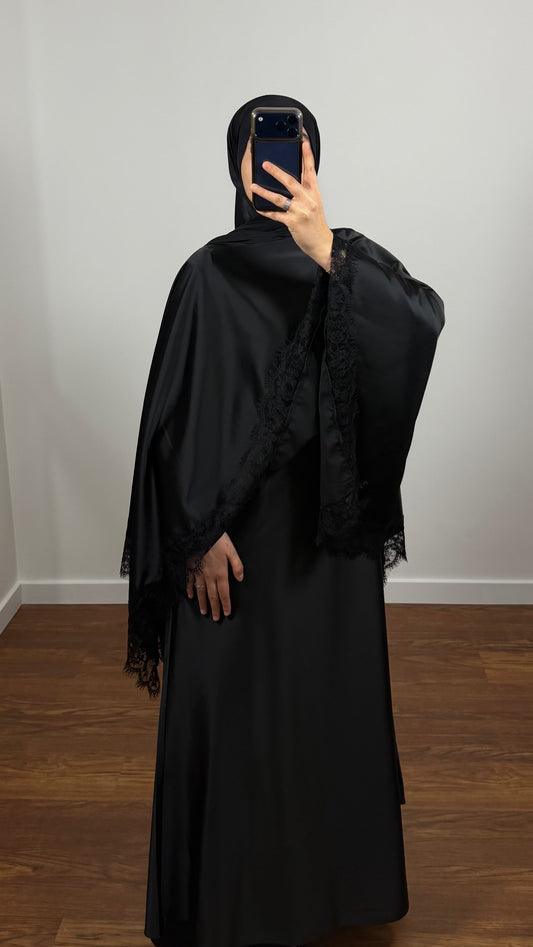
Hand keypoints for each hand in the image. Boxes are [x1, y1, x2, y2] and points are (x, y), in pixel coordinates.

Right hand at [186, 532, 243, 620]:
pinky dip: (190, 590)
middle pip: (212, 595)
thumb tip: (241, 578)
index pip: (224, 593)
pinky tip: (191, 596)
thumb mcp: (231, 550)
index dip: (226, 604)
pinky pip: (190, 582)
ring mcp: (198, 573)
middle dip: (215, 608)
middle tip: (216, 618)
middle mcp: (209, 576)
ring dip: (203, 603)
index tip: (226, 613)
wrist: (199, 532)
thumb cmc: (216, 540)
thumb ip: (237, 565)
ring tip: (204, 612)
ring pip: (201, 592)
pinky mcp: (191, 568)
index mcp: (220, 572)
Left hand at [250, 139, 332, 271]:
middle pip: (290, 181)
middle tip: (265, 163)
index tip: (302, 141)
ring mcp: (300, 210)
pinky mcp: (293, 222)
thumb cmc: (316, 223)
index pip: (310, 169)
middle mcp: (308, 199)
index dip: (307, 155)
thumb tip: (289, 180)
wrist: (322, 243)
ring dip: (264, 192)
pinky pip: (276, 215)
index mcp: (314, 192)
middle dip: (276, 171)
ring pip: (279, 198)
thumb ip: (304, 191)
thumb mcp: (315, 203)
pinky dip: (265, 211)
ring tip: (253, 186)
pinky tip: (257, 206)